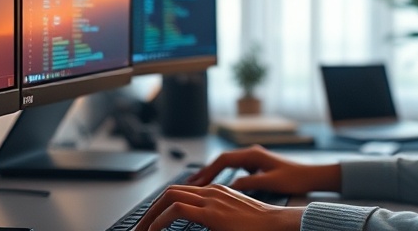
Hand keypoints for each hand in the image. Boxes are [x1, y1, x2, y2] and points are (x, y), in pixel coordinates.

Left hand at [134, 183, 304, 230]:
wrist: (278, 224)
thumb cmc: (258, 226)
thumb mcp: (230, 219)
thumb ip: (212, 219)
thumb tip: (198, 224)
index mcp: (214, 192)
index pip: (179, 192)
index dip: (160, 207)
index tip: (150, 222)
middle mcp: (211, 191)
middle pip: (169, 192)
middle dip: (150, 211)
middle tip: (139, 228)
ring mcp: (211, 199)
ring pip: (169, 197)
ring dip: (150, 215)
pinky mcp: (213, 213)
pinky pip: (178, 209)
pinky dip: (160, 221)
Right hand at [187, 145, 340, 193]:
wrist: (311, 175)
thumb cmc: (294, 178)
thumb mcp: (271, 182)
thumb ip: (250, 182)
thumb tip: (231, 186)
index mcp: (253, 154)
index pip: (223, 160)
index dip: (208, 171)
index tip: (197, 182)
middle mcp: (251, 153)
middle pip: (222, 160)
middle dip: (205, 171)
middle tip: (190, 183)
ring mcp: (253, 158)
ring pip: (227, 164)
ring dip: (213, 173)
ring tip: (198, 185)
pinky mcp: (256, 164)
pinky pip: (234, 168)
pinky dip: (222, 175)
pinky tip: (217, 185)